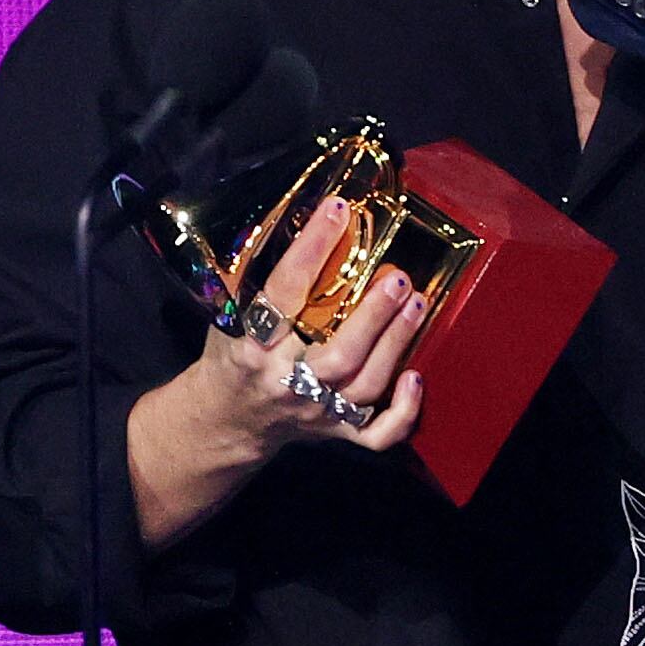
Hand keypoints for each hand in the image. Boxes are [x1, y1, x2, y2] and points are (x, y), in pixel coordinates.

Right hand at [127, 194, 430, 545]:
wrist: (227, 420)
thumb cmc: (233, 354)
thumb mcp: (230, 314)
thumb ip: (262, 277)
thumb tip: (307, 221)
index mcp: (251, 348)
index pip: (284, 294)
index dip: (311, 250)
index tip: (337, 211)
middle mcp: (285, 382)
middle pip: (337, 354)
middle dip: (373, 315)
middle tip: (398, 277)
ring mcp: (315, 412)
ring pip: (364, 386)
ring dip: (396, 344)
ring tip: (417, 302)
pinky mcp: (335, 432)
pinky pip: (375, 434)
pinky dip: (402, 413)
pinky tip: (416, 378)